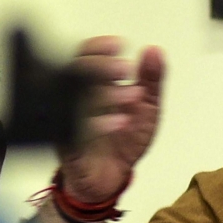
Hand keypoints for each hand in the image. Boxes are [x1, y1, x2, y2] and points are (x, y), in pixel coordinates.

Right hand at [57, 36, 164, 202]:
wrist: (112, 177)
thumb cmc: (124, 137)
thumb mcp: (146, 106)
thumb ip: (151, 79)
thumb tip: (155, 50)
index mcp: (92, 86)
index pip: (84, 57)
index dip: (98, 48)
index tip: (119, 45)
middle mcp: (75, 100)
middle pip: (74, 74)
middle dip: (100, 68)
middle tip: (126, 70)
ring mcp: (69, 122)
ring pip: (73, 100)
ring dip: (104, 94)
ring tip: (133, 96)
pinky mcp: (67, 146)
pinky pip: (74, 132)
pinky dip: (98, 125)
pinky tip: (121, 123)